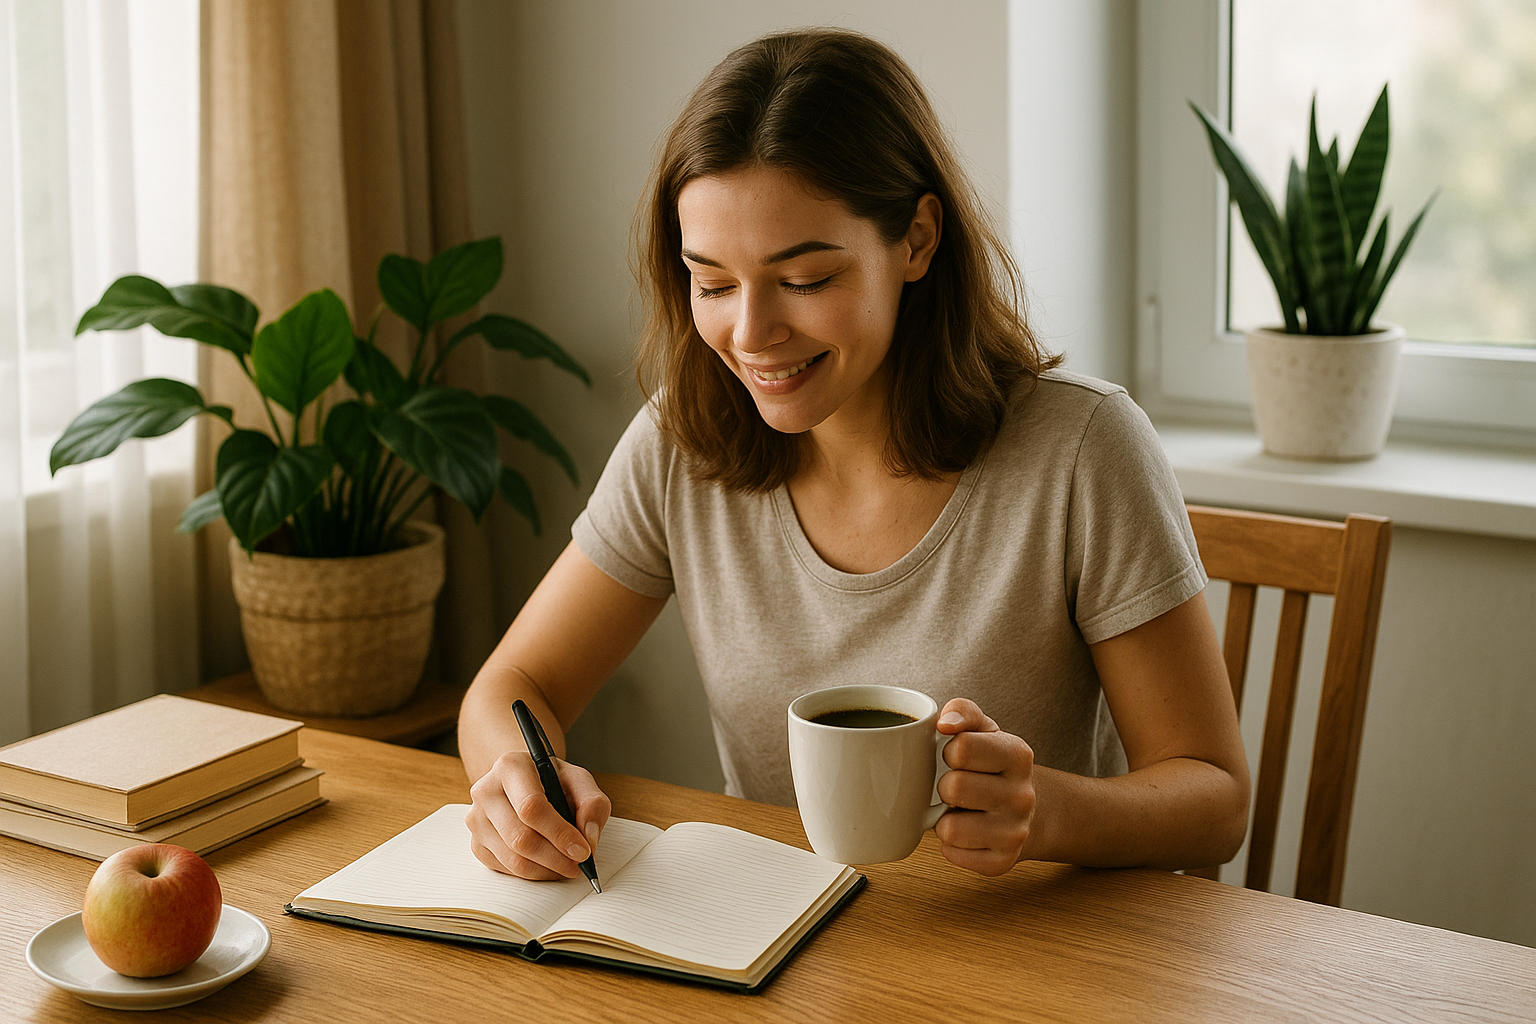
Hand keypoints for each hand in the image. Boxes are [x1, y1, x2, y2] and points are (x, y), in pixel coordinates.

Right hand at [465, 752, 610, 879]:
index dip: (559, 833)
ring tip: (567, 866)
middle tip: (578, 864)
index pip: (531, 807)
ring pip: (512, 859)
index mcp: (510, 767)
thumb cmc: (551, 781)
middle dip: (555, 858)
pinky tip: (548, 864)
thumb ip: (592, 804)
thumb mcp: (578, 780)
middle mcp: (486, 791)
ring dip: (546, 870)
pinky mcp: (476, 843)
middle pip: (520, 837)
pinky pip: (505, 869)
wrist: (523, 782)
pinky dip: (532, 873)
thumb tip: (588, 838)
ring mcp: (476, 819)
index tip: (583, 850)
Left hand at [933, 698, 1036, 874]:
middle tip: (960, 787)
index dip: (950, 751)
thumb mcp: (986, 731)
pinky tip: (968, 833)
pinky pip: (952, 854)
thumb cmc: (995, 767)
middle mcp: (1022, 795)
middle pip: (953, 787)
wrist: (1034, 812)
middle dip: (946, 786)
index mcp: (1018, 755)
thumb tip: (944, 722)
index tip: (958, 757)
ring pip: (949, 828)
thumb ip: (964, 711)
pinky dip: (951, 845)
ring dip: (945, 819)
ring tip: (963, 811)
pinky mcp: (1003, 862)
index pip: (961, 748)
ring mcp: (1015, 832)